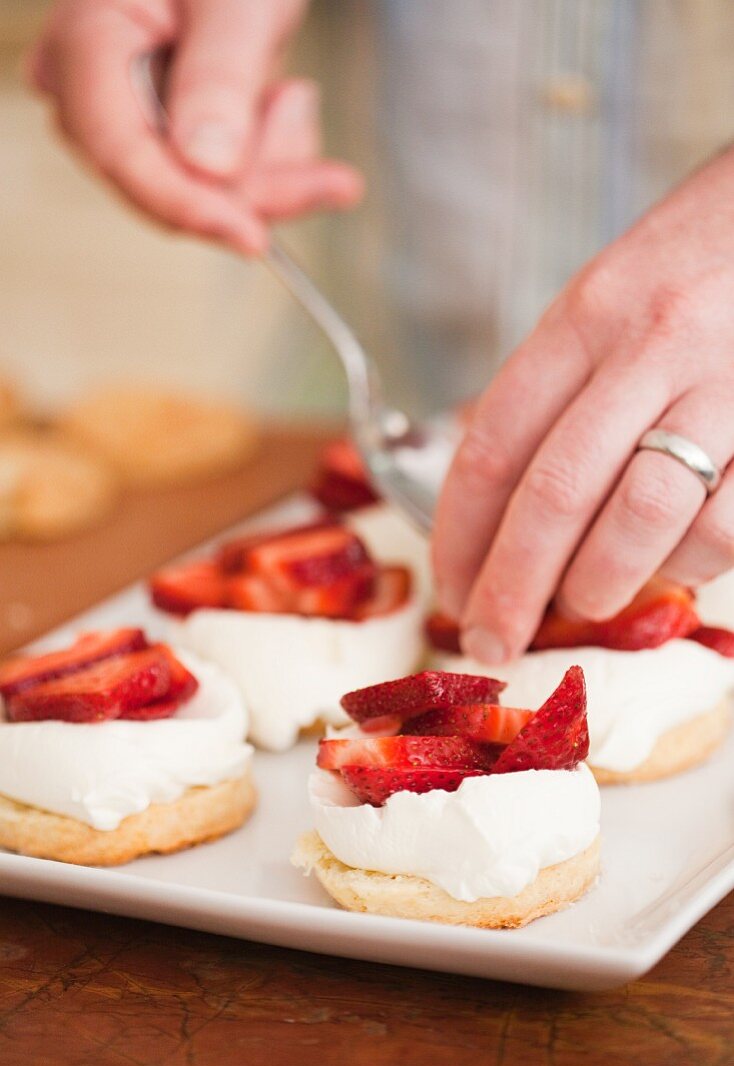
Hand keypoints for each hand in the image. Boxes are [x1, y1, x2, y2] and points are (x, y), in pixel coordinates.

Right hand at [28, 0, 362, 249]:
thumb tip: (207, 169)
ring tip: (295, 98)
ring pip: (202, 193)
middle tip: (334, 182)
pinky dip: (269, 159)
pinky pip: (221, 183)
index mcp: (86, 39)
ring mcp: (131, 119)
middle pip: (165, 184)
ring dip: (271, 166)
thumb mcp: (236, 1)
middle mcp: (93, 92)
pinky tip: (284, 105)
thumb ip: (220, 78)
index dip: (186, 203)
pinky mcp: (172, 137)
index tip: (251, 236)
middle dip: (254, 188)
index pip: (119, 149)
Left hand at [433, 148, 733, 663]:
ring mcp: (725, 383)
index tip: (450, 586)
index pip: (493, 446)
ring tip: (583, 601)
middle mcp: (649, 345)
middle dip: (510, 588)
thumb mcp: (604, 302)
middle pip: (553, 494)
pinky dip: (690, 564)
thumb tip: (491, 505)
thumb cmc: (692, 266)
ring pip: (640, 517)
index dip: (459, 535)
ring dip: (597, 583)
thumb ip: (551, 392)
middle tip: (489, 641)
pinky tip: (674, 562)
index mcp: (584, 317)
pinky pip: (723, 526)